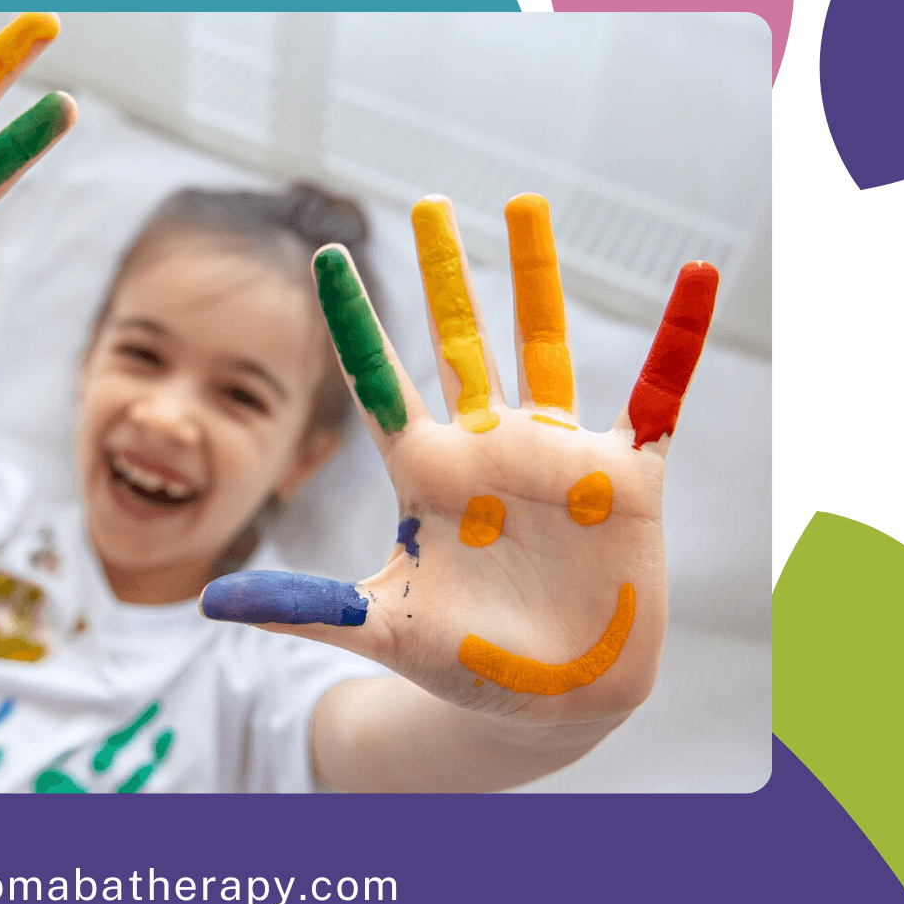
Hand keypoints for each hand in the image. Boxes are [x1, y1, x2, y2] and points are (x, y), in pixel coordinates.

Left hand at [203, 194, 718, 727]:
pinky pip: (658, 395)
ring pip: (544, 347)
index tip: (325, 254)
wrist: (551, 701)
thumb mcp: (380, 630)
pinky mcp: (625, 477)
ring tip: (523, 202)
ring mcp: (557, 455)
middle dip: (444, 275)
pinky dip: (677, 338)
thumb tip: (208, 601)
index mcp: (426, 474)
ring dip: (536, 277)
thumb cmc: (462, 661)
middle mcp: (488, 448)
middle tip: (426, 202)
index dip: (353, 321)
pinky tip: (695, 277)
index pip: (379, 381)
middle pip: (460, 342)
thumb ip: (302, 605)